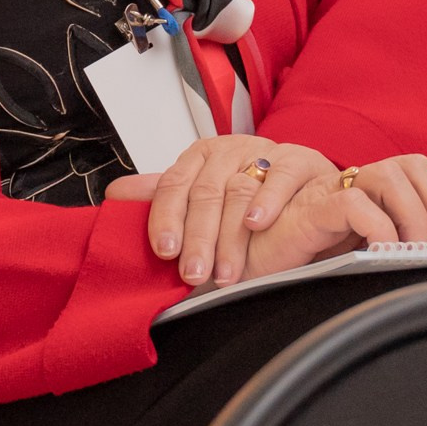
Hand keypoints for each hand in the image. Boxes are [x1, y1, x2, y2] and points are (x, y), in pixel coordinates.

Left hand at [107, 136, 332, 287]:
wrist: (310, 189)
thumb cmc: (251, 194)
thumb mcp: (206, 197)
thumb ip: (164, 198)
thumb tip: (116, 195)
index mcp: (199, 157)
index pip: (173, 185)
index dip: (166, 218)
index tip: (164, 251)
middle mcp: (228, 151)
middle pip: (205, 192)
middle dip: (197, 239)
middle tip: (193, 275)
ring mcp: (263, 152)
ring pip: (239, 189)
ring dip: (230, 235)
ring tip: (224, 271)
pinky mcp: (299, 158)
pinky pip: (280, 175)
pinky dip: (267, 200)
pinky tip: (256, 224)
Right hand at [244, 155, 426, 278]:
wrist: (252, 281)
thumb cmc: (306, 274)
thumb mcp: (368, 267)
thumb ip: (404, 259)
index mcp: (376, 197)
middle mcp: (358, 187)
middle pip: (416, 167)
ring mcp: (333, 192)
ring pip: (390, 174)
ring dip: (415, 214)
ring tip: (416, 252)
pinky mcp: (310, 210)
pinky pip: (353, 202)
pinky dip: (377, 226)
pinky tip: (380, 253)